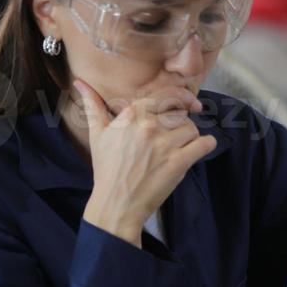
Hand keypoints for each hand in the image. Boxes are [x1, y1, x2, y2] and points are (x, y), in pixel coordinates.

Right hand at [75, 79, 217, 246]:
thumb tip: (80, 82)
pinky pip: (204, 144)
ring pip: (192, 127)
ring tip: (181, 147)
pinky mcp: (178, 163)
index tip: (187, 103)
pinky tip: (200, 149)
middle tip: (178, 132)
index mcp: (131, 116)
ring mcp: (164, 145)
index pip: (164, 94)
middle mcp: (148, 127)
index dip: (180, 96)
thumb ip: (93, 105)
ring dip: (191, 136)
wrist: (116, 204)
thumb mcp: (97, 134)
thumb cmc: (106, 169)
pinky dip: (206, 145)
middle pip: (180, 111)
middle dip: (181, 121)